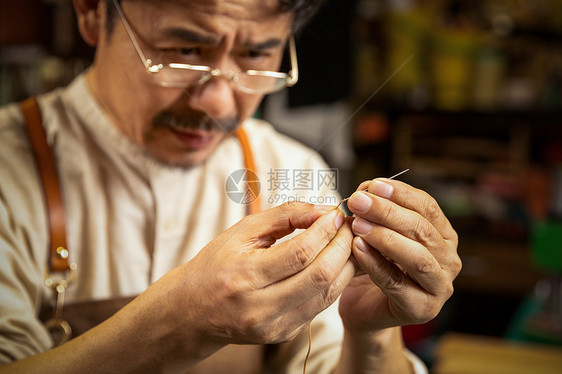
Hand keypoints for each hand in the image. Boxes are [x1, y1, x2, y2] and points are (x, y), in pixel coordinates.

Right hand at [143, 202, 354, 358]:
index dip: (325, 230)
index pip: (300, 253)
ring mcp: (273, 326)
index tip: (336, 214)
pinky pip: (320, 306)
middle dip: (343, 246)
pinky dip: (334, 282)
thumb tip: (324, 210)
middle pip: (320, 275)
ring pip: (327, 294)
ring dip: (346, 265)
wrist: (193, 311)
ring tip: (348, 242)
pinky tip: (336, 263)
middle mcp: (259, 307)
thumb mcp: (242, 232)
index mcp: (244, 276)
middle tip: (350, 227)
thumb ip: (284, 216)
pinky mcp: (283, 334)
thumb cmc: (216, 264)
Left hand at [338, 179, 460, 332]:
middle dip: (388, 212)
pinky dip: (375, 263)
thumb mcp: (375, 232)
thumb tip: (367, 188)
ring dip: (385, 237)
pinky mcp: (422, 309)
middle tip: (359, 201)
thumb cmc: (372, 265)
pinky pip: (396, 283)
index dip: (401, 193)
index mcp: (443, 236)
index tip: (373, 184)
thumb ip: (374, 212)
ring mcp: (440, 288)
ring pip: (417, 258)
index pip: (428, 207)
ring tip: (358, 225)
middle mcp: (449, 260)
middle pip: (422, 230)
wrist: (364, 308)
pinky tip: (357, 248)